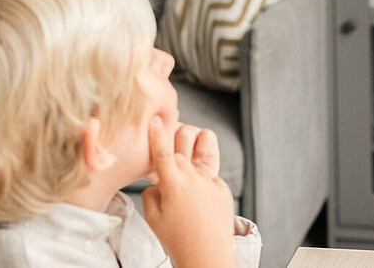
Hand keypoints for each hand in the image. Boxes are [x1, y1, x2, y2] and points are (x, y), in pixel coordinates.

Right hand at [143, 117, 235, 267]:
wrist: (207, 254)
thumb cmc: (177, 238)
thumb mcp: (152, 217)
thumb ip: (151, 192)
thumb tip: (157, 181)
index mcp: (172, 182)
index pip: (162, 149)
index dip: (156, 132)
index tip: (155, 119)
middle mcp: (192, 175)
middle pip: (183, 138)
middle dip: (175, 134)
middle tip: (171, 143)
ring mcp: (210, 179)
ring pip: (204, 144)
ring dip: (195, 142)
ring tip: (190, 154)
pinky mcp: (223, 187)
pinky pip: (211, 173)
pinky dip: (203, 177)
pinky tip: (200, 197)